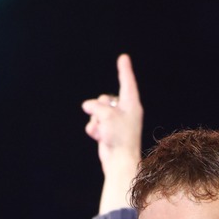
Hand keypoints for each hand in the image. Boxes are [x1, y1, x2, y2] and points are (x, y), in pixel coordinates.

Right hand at [83, 54, 144, 213]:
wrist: (119, 161)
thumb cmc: (119, 137)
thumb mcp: (107, 115)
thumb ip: (96, 106)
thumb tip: (87, 105)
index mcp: (132, 104)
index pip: (127, 82)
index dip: (124, 70)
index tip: (123, 57)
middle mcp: (125, 112)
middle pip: (105, 99)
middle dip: (99, 107)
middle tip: (104, 118)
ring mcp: (116, 122)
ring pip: (97, 111)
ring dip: (95, 120)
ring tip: (102, 131)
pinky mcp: (108, 132)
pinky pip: (95, 123)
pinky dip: (94, 129)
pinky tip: (98, 137)